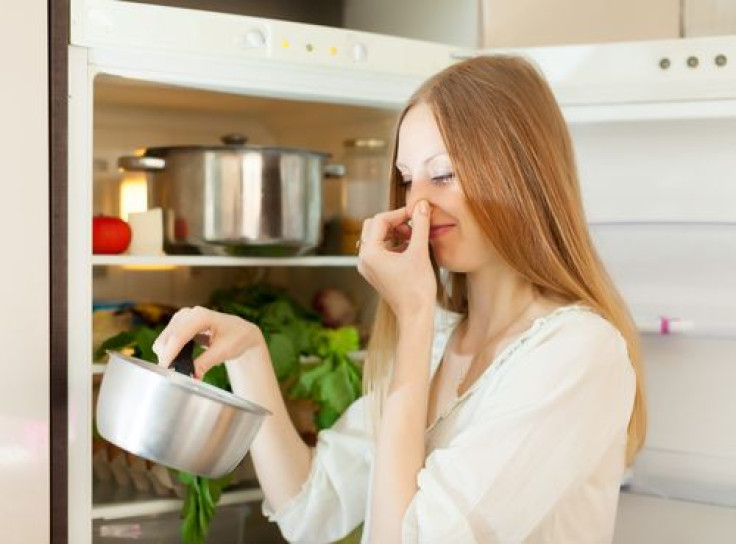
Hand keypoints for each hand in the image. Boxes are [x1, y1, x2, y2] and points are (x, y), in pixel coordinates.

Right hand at [152, 306, 264, 378]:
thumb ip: (205, 363)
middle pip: (167, 337)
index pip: (179, 335)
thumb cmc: (236, 338)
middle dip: (167, 356)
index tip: (166, 369)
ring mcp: (183, 318)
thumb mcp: (223, 351)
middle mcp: (189, 314)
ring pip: (164, 339)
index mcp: (201, 316)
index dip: (170, 353)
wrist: (241, 332)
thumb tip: (192, 377)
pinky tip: (179, 361)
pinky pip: (167, 340)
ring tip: (179, 369)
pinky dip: (170, 351)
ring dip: (167, 354)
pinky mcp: (180, 325)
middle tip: (175, 375)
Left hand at [357, 200, 436, 321]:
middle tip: (413, 223)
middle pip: (374, 227)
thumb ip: (420, 225)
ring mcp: (368, 267)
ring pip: (377, 237)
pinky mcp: (376, 273)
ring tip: (414, 236)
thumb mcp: (419, 252)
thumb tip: (421, 205)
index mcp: (369, 253)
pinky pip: (381, 250)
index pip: (380, 220)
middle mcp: (364, 259)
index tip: (416, 211)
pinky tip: (411, 247)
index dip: (399, 213)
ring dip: (395, 232)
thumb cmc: (417, 289)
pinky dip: (394, 244)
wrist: (416, 316)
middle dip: (394, 221)